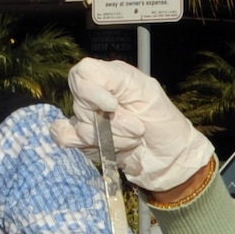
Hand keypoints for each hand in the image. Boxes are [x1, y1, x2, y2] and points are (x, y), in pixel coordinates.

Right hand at [51, 58, 213, 192]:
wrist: (170, 160)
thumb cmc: (164, 123)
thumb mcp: (146, 91)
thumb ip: (115, 79)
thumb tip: (89, 86)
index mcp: (111, 77)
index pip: (81, 73)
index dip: (92, 92)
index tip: (113, 106)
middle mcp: (96, 95)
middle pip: (81, 104)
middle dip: (113, 123)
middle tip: (137, 128)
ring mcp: (88, 119)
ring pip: (80, 128)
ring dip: (111, 139)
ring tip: (132, 140)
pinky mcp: (84, 141)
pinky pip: (64, 137)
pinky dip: (78, 143)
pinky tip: (100, 146)